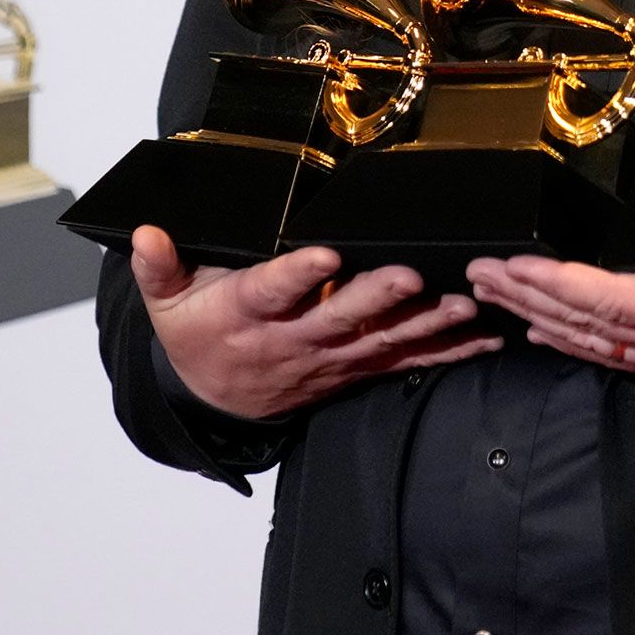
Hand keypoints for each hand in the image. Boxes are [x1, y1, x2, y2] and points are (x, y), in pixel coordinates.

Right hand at [131, 226, 501, 421]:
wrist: (217, 401)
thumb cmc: (197, 334)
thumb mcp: (167, 302)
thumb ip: (159, 268)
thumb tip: (147, 233)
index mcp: (246, 315)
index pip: (272, 291)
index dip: (297, 274)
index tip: (324, 254)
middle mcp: (293, 339)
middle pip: (338, 318)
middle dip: (377, 298)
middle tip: (409, 275)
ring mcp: (330, 359)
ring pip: (382, 341)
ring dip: (426, 324)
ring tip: (464, 303)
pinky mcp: (356, 369)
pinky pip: (405, 362)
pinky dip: (448, 350)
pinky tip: (487, 336)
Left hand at [466, 232, 634, 424]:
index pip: (616, 299)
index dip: (562, 283)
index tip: (516, 266)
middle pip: (589, 322)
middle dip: (530, 297)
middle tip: (477, 275)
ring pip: (596, 342)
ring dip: (543, 317)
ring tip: (496, 298)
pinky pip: (619, 356)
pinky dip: (579, 341)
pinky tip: (555, 333)